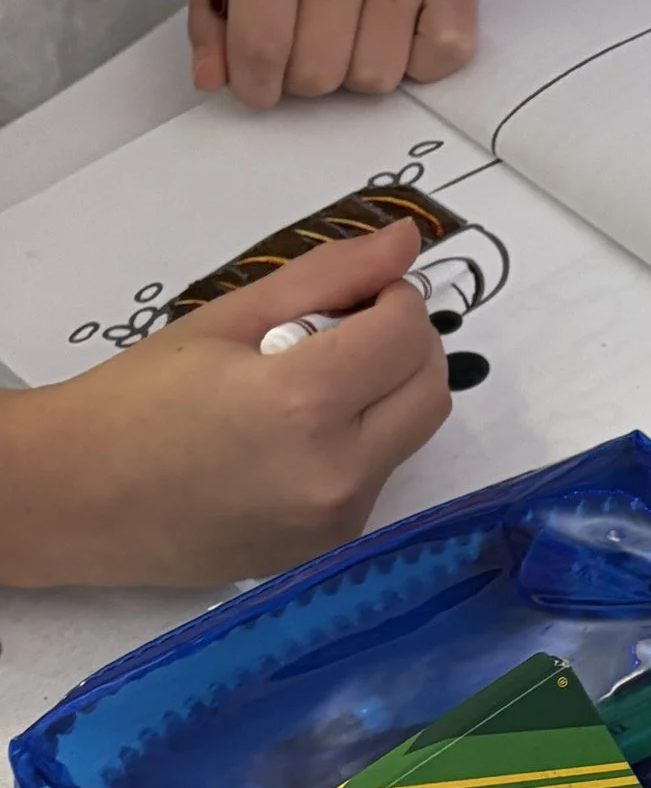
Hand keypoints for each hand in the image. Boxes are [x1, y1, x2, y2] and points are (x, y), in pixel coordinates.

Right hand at [0, 219, 448, 587]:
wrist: (82, 498)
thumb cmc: (140, 399)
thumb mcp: (227, 319)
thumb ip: (327, 277)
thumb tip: (407, 241)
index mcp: (302, 402)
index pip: (405, 336)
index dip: (397, 301)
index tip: (365, 293)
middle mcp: (335, 470)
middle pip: (431, 392)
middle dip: (408, 346)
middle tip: (353, 328)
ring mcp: (338, 519)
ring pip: (411, 436)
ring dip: (387, 394)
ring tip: (313, 383)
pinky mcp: (332, 547)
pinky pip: (379, 477)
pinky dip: (361, 441)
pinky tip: (296, 435)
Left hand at [190, 0, 477, 108]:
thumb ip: (211, 16)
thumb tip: (211, 81)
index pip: (262, 41)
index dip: (255, 84)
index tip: (259, 87)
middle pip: (319, 71)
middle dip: (306, 79)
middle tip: (307, 48)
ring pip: (376, 76)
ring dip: (358, 73)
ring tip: (352, 34)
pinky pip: (438, 61)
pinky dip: (418, 64)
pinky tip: (401, 30)